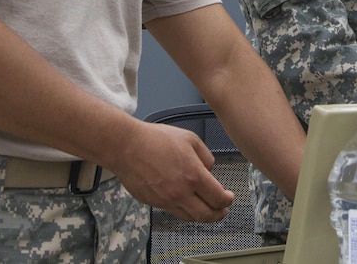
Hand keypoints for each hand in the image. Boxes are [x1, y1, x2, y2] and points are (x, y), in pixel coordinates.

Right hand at [111, 121, 235, 222]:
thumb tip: (209, 170)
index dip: (227, 200)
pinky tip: (186, 201)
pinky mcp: (153, 202)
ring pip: (189, 217)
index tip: (229, 197)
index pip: (218, 198)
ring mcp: (165, 200)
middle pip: (205, 216)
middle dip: (218, 215)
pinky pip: (173, 211)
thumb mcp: (190, 139)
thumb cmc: (157, 139)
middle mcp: (180, 193)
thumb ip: (206, 157)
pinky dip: (184, 210)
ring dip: (201, 215)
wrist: (127, 146)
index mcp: (194, 176)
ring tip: (206, 208)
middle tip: (223, 210)